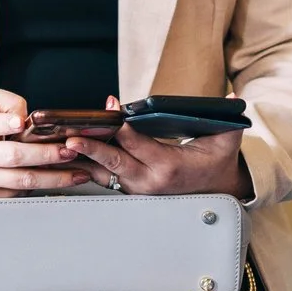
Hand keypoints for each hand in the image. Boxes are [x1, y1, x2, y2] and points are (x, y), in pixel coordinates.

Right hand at [0, 87, 95, 197]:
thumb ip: (6, 102)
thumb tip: (28, 119)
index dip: (4, 124)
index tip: (21, 122)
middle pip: (13, 157)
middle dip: (46, 155)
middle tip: (69, 151)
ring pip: (21, 181)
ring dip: (54, 178)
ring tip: (78, 172)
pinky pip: (18, 192)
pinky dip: (42, 187)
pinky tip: (61, 180)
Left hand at [60, 97, 248, 196]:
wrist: (217, 190)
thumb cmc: (218, 161)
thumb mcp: (226, 139)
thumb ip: (225, 118)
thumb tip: (232, 98)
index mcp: (170, 166)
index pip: (139, 145)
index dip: (123, 127)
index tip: (110, 110)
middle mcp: (149, 181)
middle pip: (114, 162)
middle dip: (91, 148)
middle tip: (71, 138)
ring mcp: (137, 189)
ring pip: (103, 172)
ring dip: (82, 158)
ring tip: (59, 145)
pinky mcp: (129, 191)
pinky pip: (103, 177)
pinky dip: (86, 165)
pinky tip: (68, 153)